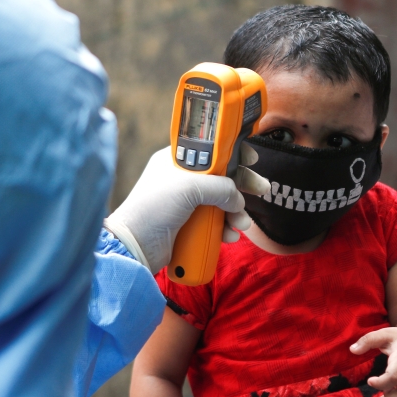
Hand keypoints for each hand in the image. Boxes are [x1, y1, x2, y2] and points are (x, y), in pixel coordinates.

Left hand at [105, 144, 269, 271]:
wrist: (135, 246)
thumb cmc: (154, 208)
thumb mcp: (190, 188)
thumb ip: (221, 188)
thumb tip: (239, 200)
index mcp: (177, 161)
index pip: (211, 150)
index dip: (233, 152)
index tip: (251, 158)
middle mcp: (183, 180)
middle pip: (222, 177)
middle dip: (242, 186)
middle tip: (261, 190)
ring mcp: (186, 203)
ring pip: (222, 202)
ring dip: (236, 213)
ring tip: (241, 225)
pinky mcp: (188, 224)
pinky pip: (215, 222)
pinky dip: (225, 229)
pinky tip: (229, 236)